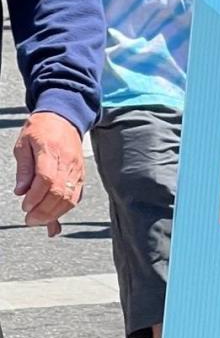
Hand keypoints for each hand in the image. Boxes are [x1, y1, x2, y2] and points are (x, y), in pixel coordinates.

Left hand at [13, 112, 84, 237]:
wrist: (65, 117)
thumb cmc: (42, 129)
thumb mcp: (24, 144)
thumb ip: (23, 168)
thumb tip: (21, 190)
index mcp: (51, 151)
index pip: (46, 179)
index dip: (35, 197)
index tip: (25, 206)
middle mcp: (68, 161)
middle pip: (60, 192)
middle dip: (44, 211)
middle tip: (29, 219)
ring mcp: (77, 169)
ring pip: (70, 197)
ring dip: (55, 214)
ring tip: (40, 220)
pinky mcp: (81, 174)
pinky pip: (76, 196)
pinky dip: (66, 209)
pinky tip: (55, 217)